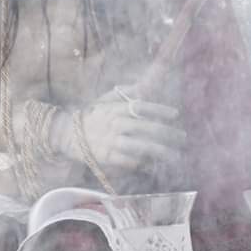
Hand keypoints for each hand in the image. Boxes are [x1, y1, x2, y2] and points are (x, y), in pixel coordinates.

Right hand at [55, 99, 185, 173]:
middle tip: (182, 137)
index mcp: (114, 109)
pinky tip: (155, 165)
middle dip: (166, 133)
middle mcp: (114, 124)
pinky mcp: (107, 158)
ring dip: (159, 151)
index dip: (159, 110)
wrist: (68, 135)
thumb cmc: (92, 117)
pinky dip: (143, 163)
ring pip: (140, 146)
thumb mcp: (105, 101)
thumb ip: (124, 94)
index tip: (175, 114)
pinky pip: (129, 161)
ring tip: (175, 155)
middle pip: (144, 127)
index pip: (140, 107)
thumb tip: (143, 85)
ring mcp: (110, 142)